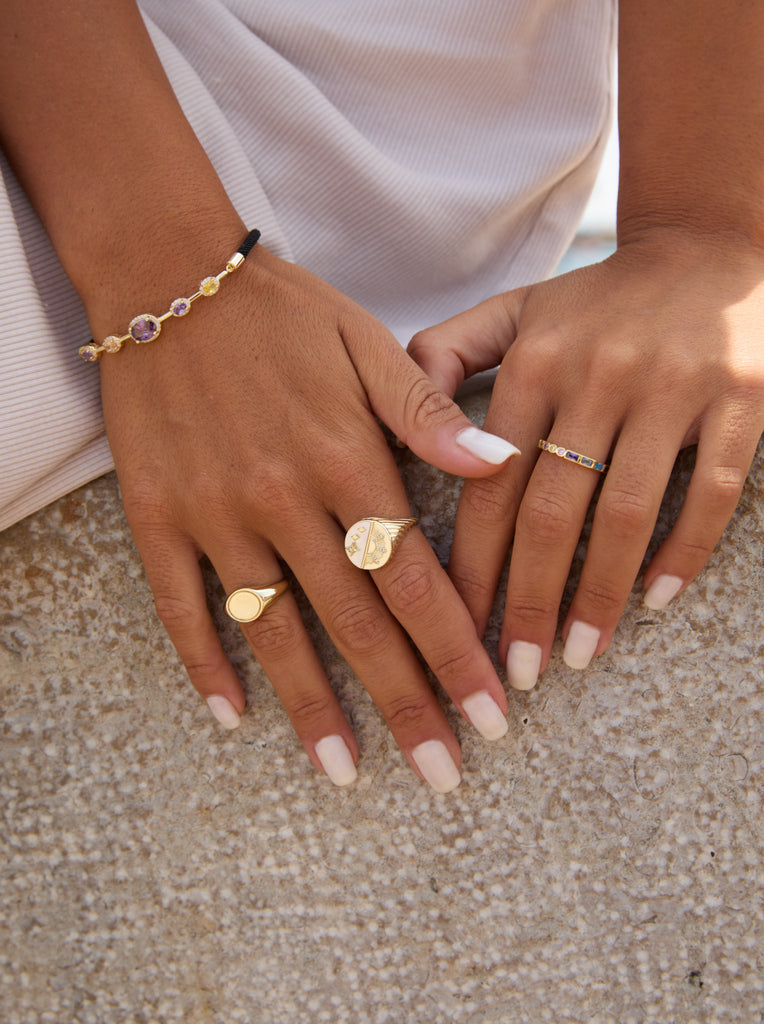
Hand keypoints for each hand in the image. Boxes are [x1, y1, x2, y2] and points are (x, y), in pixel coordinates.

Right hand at [97, 244, 518, 789]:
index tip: (491, 714)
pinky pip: (181, 604)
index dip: (457, 653)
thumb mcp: (369, 343)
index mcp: (348, 459)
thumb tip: (500, 468)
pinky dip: (204, 662)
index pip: (417, 580)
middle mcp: (285, 498)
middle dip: (406, 703)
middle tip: (442, 774)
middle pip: (357, 623)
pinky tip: (231, 714)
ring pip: (273, 629)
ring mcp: (216, 513)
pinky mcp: (157, 516)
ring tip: (345, 772)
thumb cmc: (283, 312)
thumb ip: (430, 414)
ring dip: (312, 706)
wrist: (169, 276)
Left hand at [409, 230, 763, 688]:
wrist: (705, 249)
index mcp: (535, 361)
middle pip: (552, 512)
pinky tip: (654, 600)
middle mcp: (598, 374)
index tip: (457, 628)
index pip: (490, 483)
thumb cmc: (596, 301)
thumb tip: (392, 426)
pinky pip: (711, 492)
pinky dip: (683, 552)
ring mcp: (672, 387)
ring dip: (600, 595)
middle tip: (516, 670)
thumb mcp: (515, 310)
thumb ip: (447, 356)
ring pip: (628, 514)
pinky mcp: (740, 398)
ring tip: (577, 654)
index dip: (472, 563)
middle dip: (528, 600)